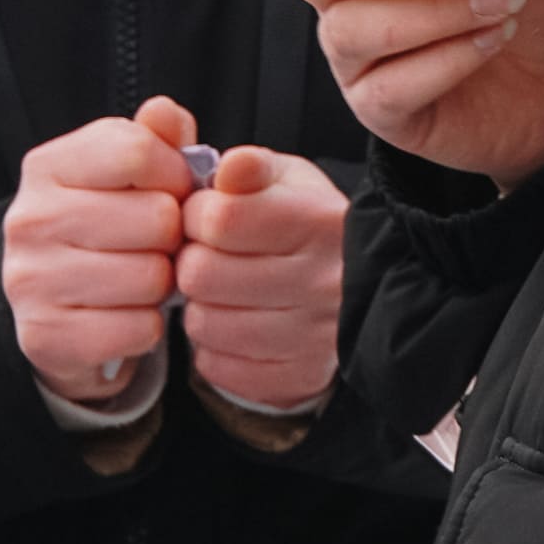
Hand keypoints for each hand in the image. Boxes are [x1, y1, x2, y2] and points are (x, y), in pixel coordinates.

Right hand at [2, 97, 196, 408]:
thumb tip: (166, 114)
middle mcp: (29, 219)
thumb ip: (156, 137)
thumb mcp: (127, 171)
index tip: (173, 192)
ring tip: (142, 278)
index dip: (176, 175)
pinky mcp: (44, 337)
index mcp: (48, 165)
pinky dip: (148, 326)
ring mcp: (30, 280)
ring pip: (152, 278)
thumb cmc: (107, 223)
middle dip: (174, 235)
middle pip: (156, 218)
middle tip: (158, 245)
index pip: (138, 152)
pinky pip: (139, 330)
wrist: (54, 302)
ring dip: (163, 284)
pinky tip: (127, 314)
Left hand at [177, 148, 347, 412]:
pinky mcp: (301, 377)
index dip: (195, 213)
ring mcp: (315, 336)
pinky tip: (233, 322)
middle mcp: (324, 281)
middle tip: (207, 254)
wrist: (352, 281)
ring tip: (220, 288)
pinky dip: (212, 346)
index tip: (205, 214)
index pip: (221, 218)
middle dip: (191, 259)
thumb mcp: (284, 178)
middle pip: (202, 274)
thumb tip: (230, 168)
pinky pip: (218, 368)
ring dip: (199, 304)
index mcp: (319, 221)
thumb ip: (249, 166)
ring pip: (204, 324)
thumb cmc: (302, 220)